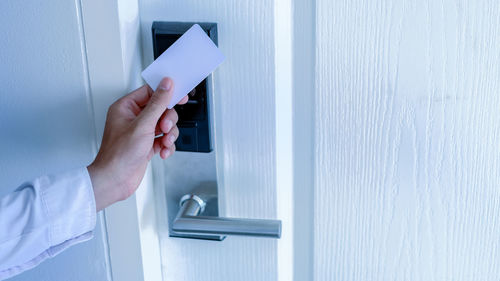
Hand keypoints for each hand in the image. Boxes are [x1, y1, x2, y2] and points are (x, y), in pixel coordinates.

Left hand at [87, 77, 187, 210]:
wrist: (115, 180)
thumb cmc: (118, 155)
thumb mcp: (142, 125)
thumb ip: (157, 104)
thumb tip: (166, 86)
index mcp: (126, 107)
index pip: (150, 92)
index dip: (166, 93)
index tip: (179, 97)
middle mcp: (133, 118)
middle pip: (161, 109)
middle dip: (168, 120)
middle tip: (165, 127)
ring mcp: (140, 132)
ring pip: (165, 125)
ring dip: (169, 135)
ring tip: (164, 142)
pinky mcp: (147, 144)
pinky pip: (163, 139)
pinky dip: (166, 145)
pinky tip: (162, 151)